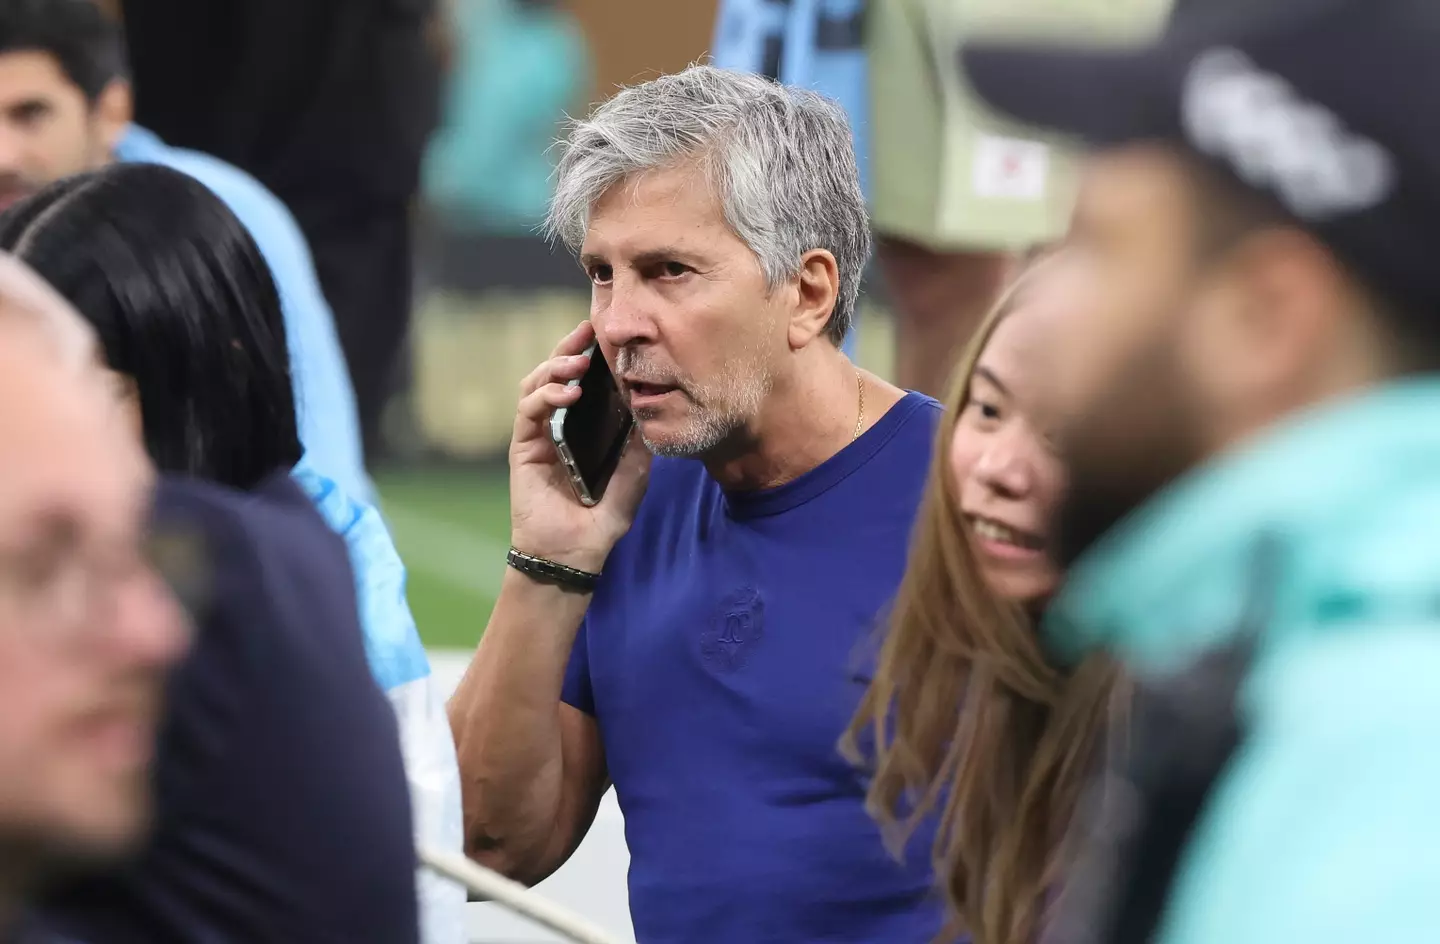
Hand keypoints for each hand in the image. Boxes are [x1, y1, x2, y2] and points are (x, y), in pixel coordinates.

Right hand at [508, 321, 651, 572]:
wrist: (572, 554)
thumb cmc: (601, 522)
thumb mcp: (633, 480)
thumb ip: (638, 448)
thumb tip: (650, 412)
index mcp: (584, 430)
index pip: (583, 383)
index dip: (590, 357)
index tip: (604, 335)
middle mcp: (559, 427)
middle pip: (556, 375)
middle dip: (569, 349)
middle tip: (586, 332)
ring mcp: (538, 436)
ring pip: (536, 385)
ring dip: (555, 367)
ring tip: (577, 362)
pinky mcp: (524, 448)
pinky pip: (528, 412)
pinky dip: (545, 395)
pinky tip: (566, 393)